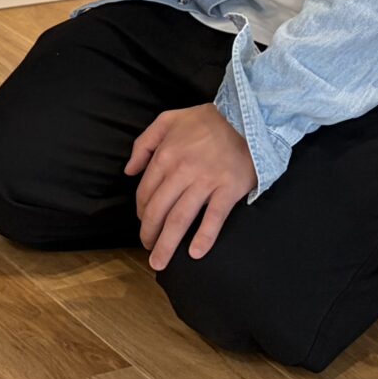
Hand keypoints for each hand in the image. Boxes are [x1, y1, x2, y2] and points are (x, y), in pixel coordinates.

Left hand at [126, 105, 256, 270]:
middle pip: (159, 211)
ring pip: (180, 219)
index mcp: (165, 155)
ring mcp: (206, 182)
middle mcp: (182, 171)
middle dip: (149, 235)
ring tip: (160, 262)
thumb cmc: (207, 120)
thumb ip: (144, 144)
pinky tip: (195, 254)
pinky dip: (204, 238)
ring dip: (168, 244)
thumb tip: (129, 171)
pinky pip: (214, 218)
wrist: (248, 116)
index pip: (145, 193)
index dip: (141, 213)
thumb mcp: (168, 120)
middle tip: (148, 250)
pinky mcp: (229, 189)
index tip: (144, 224)